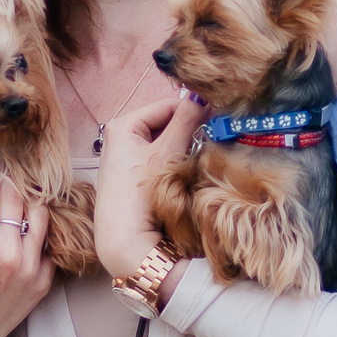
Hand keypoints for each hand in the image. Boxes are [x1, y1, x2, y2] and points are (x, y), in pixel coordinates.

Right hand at [0, 159, 54, 336]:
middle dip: (5, 179)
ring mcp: (31, 271)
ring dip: (25, 201)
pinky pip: (46, 244)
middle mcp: (10, 258)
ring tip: (13, 192)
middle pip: (14, 199)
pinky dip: (36, 231)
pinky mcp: (43, 283)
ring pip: (38, 216)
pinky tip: (24, 223)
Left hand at [93, 89, 204, 289]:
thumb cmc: (141, 193)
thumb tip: (204, 96)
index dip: (193, 110)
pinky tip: (184, 173)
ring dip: (183, 147)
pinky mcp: (132, 177)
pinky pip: (160, 159)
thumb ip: (186, 121)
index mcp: (123, 125)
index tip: (217, 117)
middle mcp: (119, 137)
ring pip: (165, 142)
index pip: (167, 105)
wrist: (125, 240)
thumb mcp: (166, 152)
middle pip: (165, 124)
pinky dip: (174, 162)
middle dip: (188, 131)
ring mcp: (125, 158)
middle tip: (210, 139)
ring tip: (197, 157)